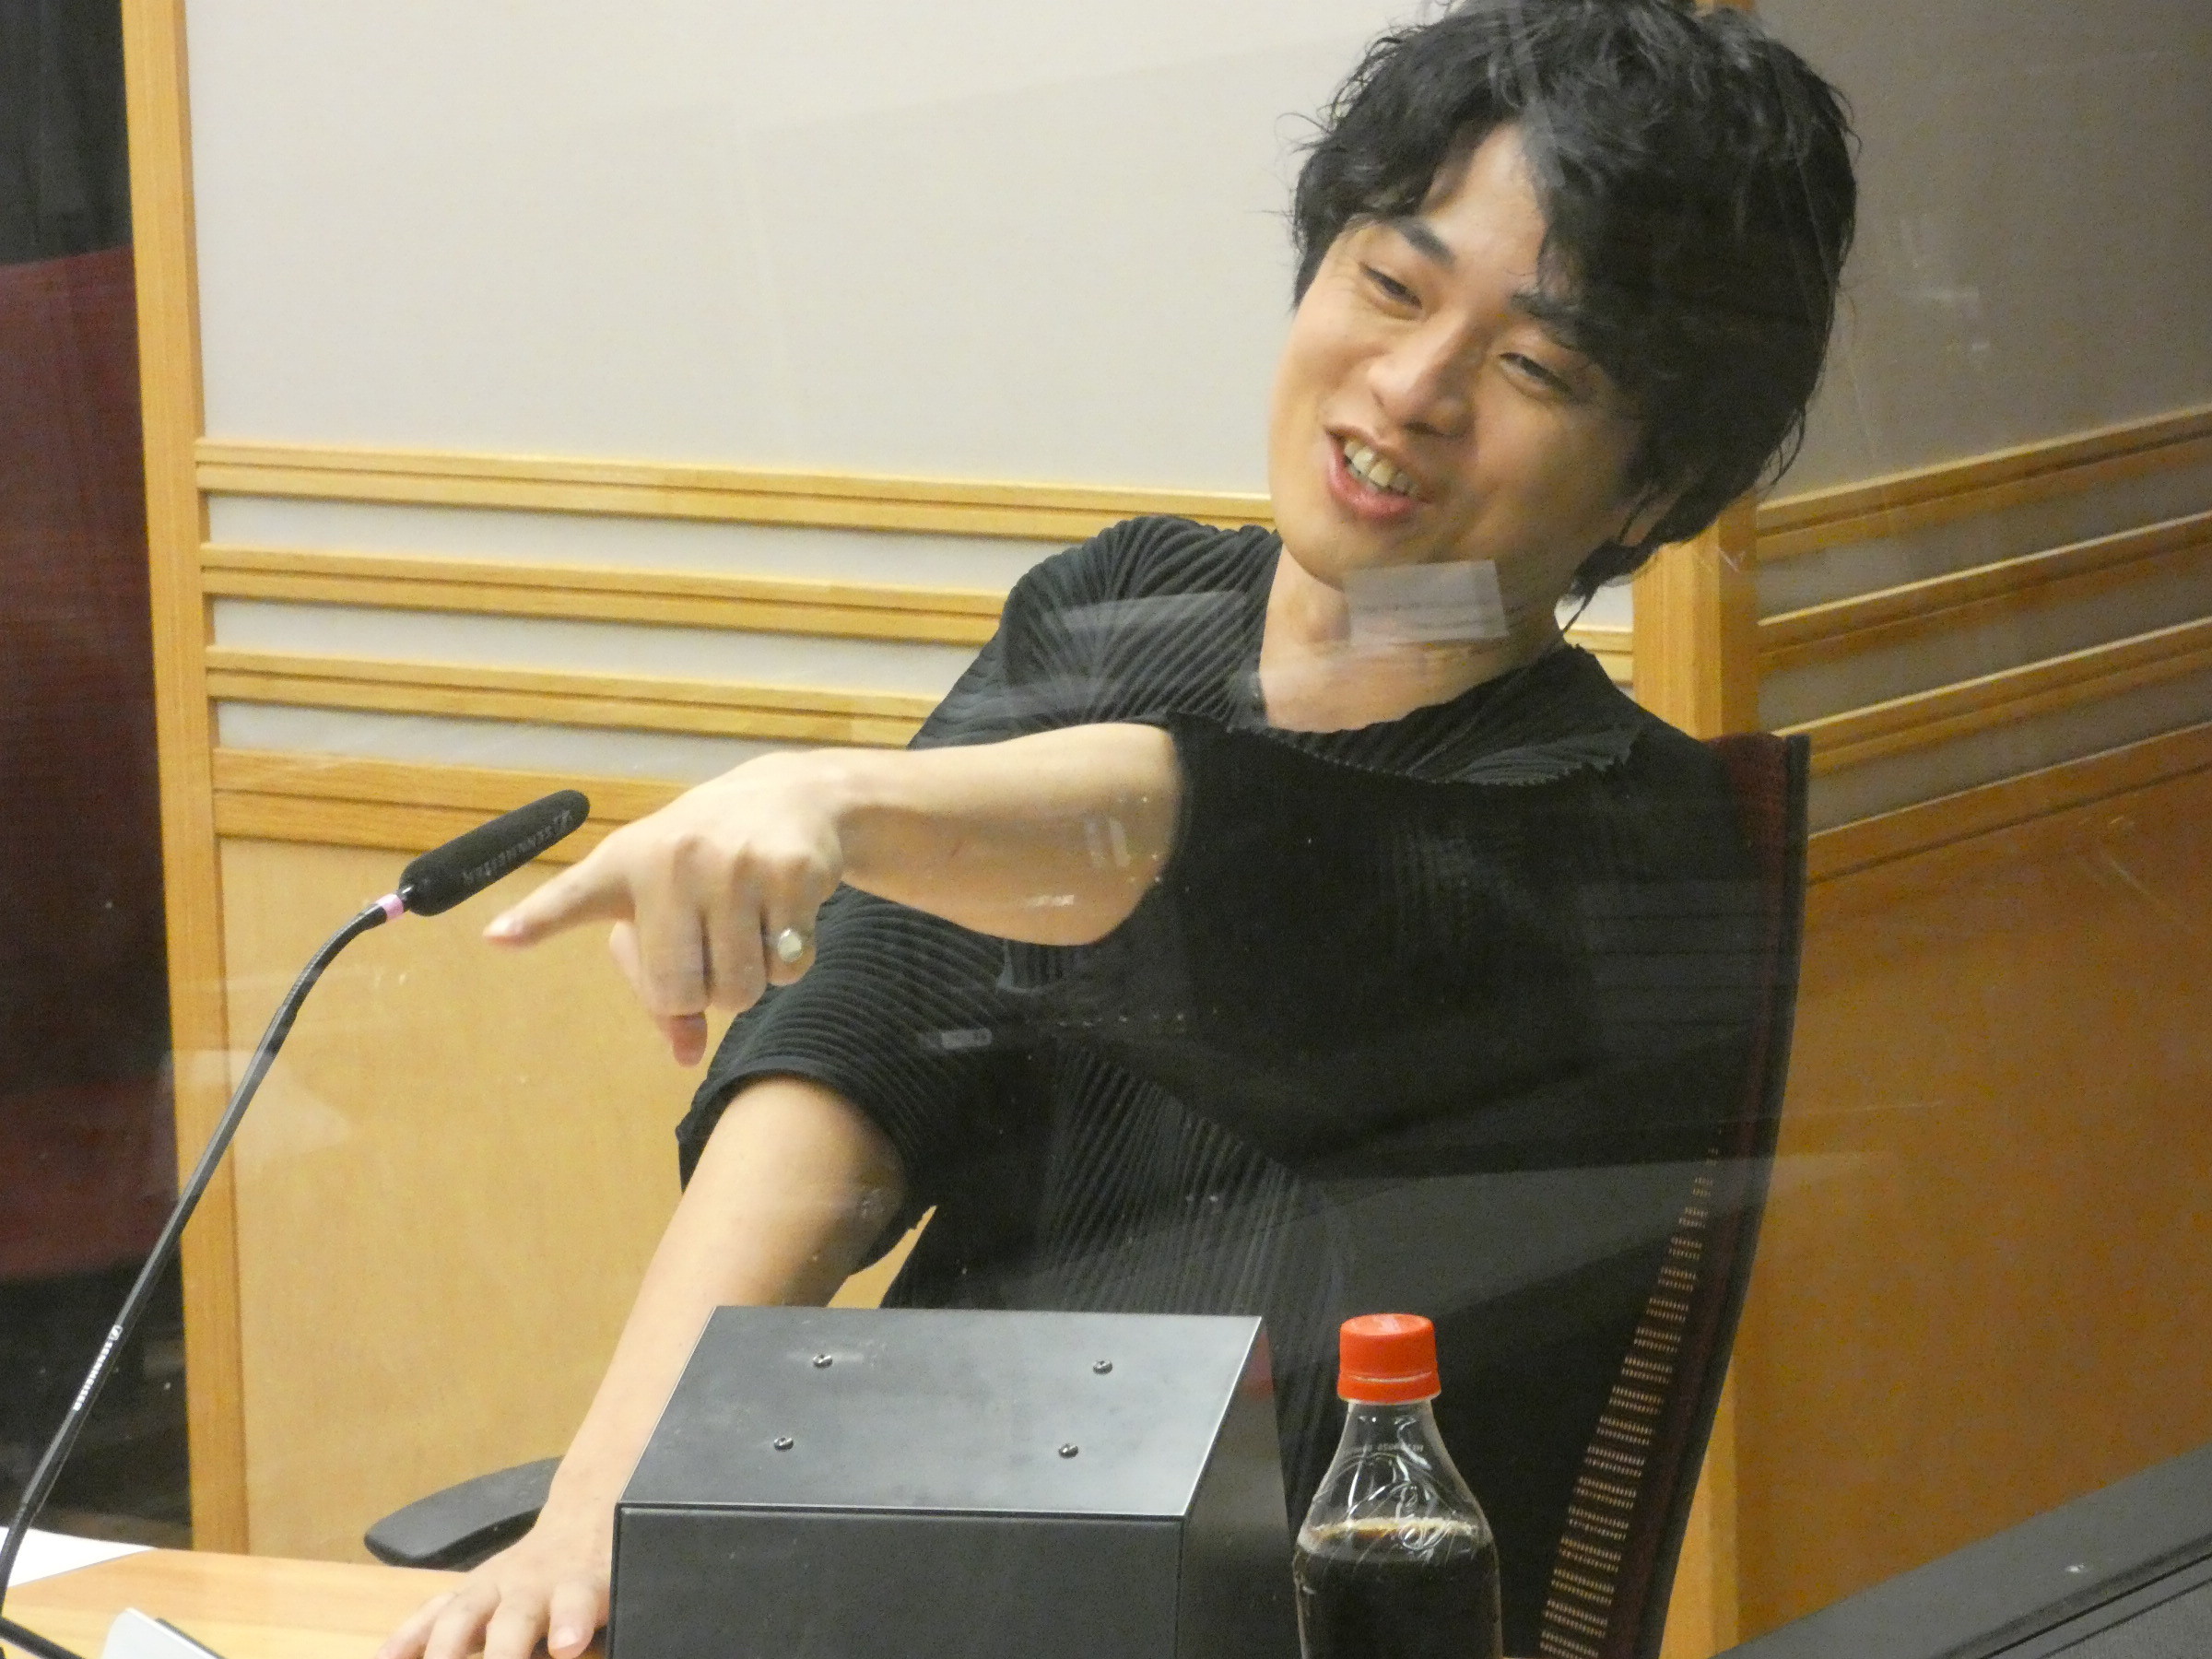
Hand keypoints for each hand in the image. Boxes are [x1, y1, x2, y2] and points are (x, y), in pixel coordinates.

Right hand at [377, 1509, 609, 1658]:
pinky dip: (407, 1639)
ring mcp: (493, 1586)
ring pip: (463, 1614)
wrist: (584, 1520)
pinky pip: (432, 1614)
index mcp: (581, 1584)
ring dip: (442, 1651)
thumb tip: (589, 1635)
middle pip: (513, 1617)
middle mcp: (532, 1584)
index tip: (568, 1644)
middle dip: (500, 1654)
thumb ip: (602, 1619)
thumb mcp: (621, 1591)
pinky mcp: (467, 1592)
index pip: (577, 1603)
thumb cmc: (603, 1573)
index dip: (570, 1623)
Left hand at [484, 753, 847, 1062]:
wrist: (789, 796)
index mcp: (623, 864)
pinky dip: (789, 962)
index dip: (537, 920)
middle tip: (711, 948)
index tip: (498, 936)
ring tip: (748, 929)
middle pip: (681, 992)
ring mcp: (736, 865)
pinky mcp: (792, 873)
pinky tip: (783, 917)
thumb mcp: (664, 910)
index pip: (572, 897)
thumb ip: (661, 989)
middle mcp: (674, 860)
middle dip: (702, 993)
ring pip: (740, 989)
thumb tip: (685, 1054)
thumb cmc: (706, 865)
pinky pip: (787, 968)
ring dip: (749, 980)